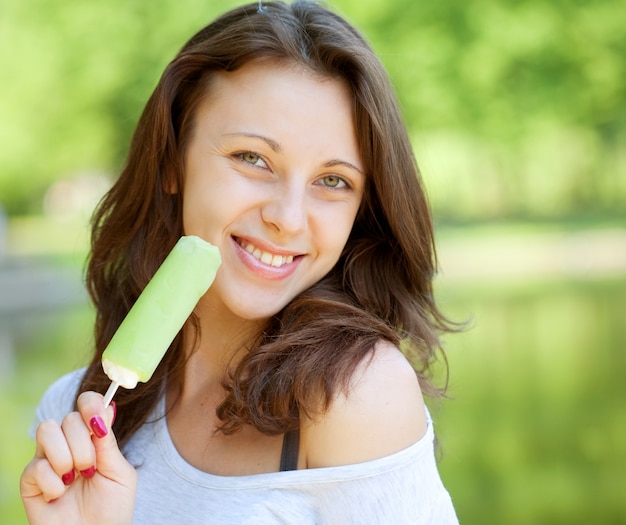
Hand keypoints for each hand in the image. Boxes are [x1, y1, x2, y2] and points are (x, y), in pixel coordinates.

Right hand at [20, 391, 136, 524]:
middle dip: (83, 444)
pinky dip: (52, 482)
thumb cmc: (112, 508)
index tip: (98, 420)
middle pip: (68, 418)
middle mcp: (69, 445)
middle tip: (90, 468)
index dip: (91, 404)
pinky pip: (35, 466)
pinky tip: (59, 496)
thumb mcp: (120, 472)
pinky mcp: (29, 482)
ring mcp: (48, 461)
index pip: (86, 405)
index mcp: (93, 439)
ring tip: (74, 479)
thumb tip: (108, 407)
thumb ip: (109, 443)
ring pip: (47, 430)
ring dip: (66, 457)